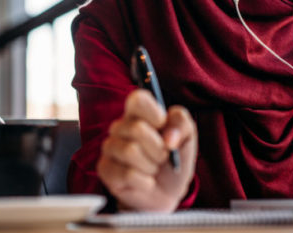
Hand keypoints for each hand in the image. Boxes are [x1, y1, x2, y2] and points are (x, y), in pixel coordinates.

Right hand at [96, 89, 197, 211]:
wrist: (166, 193)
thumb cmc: (173, 160)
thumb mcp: (187, 138)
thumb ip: (182, 124)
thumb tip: (169, 137)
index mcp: (138, 113)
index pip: (137, 99)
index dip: (153, 113)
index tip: (163, 126)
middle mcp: (120, 127)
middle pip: (137, 128)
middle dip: (159, 148)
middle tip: (162, 156)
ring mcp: (110, 148)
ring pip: (130, 151)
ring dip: (151, 166)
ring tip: (152, 169)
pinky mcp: (105, 170)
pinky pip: (127, 174)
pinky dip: (145, 181)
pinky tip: (145, 181)